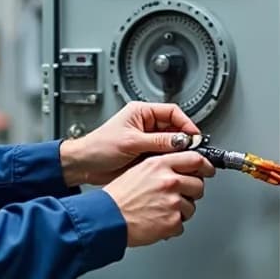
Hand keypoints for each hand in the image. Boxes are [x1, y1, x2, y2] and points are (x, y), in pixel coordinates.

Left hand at [61, 101, 200, 186]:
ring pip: (171, 144)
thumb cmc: (98, 147)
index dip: (186, 123)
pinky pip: (164, 156)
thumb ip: (158, 141)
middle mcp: (145, 124)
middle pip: (175, 128)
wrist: (85, 166)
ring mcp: (146, 141)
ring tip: (182, 159)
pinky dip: (170, 161)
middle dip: (184, 139)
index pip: (172, 112)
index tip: (194, 136)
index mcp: (141, 112)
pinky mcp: (145, 155)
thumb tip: (181, 141)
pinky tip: (171, 166)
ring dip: (177, 151)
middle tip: (192, 150)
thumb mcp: (131, 142)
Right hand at [102, 151, 215, 246]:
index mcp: (160, 165)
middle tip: (179, 196)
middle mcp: (169, 181)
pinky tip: (158, 221)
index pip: (195, 159)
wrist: (108, 218)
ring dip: (181, 211)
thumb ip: (162, 167)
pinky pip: (182, 224)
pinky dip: (172, 226)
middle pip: (199, 184)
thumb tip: (180, 168)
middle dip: (192, 192)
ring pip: (192, 206)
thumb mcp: (139, 170)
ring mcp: (173, 202)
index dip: (205, 165)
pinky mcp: (172, 221)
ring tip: (161, 211)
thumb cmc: (119, 197)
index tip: (208, 169)